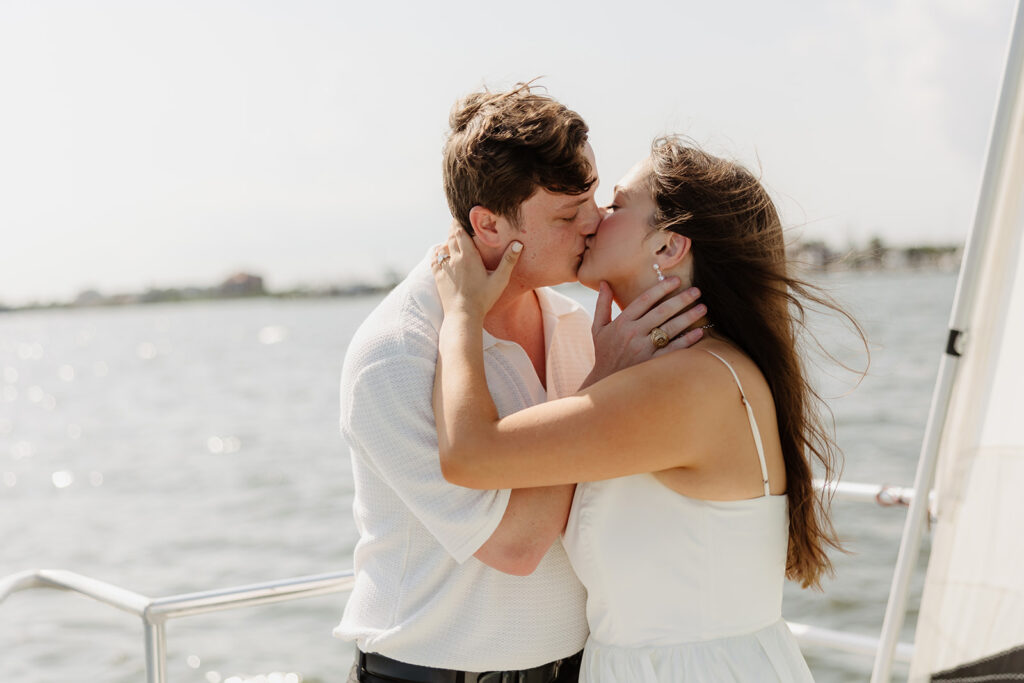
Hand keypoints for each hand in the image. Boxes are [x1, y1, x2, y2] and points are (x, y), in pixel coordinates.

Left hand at [431, 224, 521, 318]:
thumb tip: (518, 243)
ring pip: (443, 246)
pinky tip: (443, 252)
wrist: (463, 315)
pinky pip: (435, 257)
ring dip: (448, 240)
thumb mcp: (499, 280)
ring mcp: (444, 267)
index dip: (460, 221)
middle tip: (462, 224)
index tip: (465, 217)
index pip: (459, 230)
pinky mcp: (438, 276)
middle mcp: (454, 258)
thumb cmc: (483, 298)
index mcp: (468, 255)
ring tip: (454, 238)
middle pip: (451, 235)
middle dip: (455, 228)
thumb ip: (509, 261)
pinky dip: (439, 252)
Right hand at [581, 278, 705, 388]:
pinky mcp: (652, 363)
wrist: (606, 383)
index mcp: (622, 323)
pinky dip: (687, 340)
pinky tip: (699, 332)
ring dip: (688, 316)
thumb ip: (602, 304)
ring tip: (702, 307)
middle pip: (661, 312)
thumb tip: (605, 283)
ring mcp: (643, 349)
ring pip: (670, 328)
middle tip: (696, 290)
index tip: (676, 280)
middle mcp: (633, 334)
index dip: (661, 288)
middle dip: (681, 299)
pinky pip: (673, 349)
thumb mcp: (598, 328)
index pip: (645, 300)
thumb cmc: (604, 353)